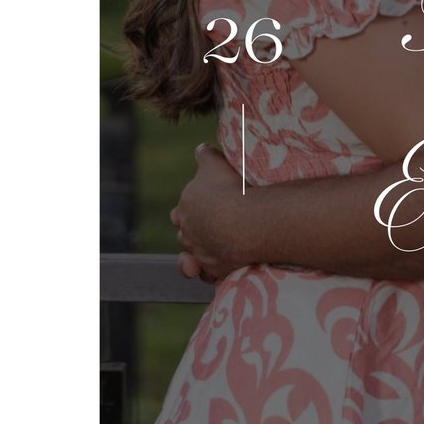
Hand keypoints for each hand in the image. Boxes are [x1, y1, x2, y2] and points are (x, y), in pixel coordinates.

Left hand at [172, 143, 245, 282]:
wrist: (242, 222)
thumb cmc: (228, 190)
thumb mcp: (215, 164)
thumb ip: (205, 156)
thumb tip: (200, 148)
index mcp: (185, 208)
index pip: (181, 213)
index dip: (190, 211)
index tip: (201, 208)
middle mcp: (188, 234)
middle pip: (187, 236)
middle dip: (195, 233)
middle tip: (212, 228)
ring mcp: (200, 255)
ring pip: (195, 258)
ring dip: (201, 254)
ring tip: (217, 248)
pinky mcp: (215, 272)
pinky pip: (210, 275)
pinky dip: (213, 272)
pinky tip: (220, 268)